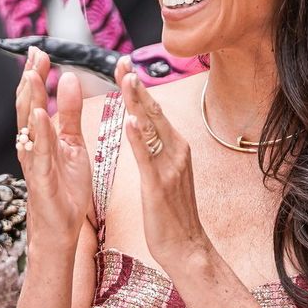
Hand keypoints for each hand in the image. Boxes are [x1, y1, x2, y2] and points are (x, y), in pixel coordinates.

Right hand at [14, 47, 88, 252]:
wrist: (61, 227)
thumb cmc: (65, 186)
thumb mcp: (73, 143)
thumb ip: (71, 113)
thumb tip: (71, 78)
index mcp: (40, 135)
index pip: (36, 98)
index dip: (36, 74)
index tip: (39, 49)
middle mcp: (31, 144)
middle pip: (28, 105)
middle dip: (31, 79)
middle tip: (34, 52)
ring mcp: (34, 161)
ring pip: (29, 125)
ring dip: (31, 99)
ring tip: (32, 75)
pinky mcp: (41, 178)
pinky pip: (39, 152)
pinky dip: (39, 132)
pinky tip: (41, 114)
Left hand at [115, 59, 210, 269]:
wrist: (187, 247)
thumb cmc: (173, 214)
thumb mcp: (167, 173)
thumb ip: (158, 149)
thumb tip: (145, 127)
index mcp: (176, 147)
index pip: (154, 110)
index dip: (138, 87)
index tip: (123, 64)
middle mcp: (176, 150)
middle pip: (153, 111)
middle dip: (136, 85)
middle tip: (121, 60)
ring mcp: (170, 166)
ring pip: (151, 127)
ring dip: (137, 102)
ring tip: (125, 79)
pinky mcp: (160, 184)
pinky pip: (147, 157)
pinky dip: (138, 138)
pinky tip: (129, 121)